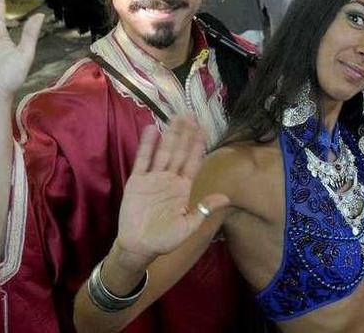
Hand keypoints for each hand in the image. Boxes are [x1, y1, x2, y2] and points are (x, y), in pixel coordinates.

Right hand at [114, 117, 230, 269]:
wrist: (139, 247)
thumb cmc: (165, 239)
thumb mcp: (189, 226)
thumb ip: (204, 209)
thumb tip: (226, 198)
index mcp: (183, 188)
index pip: (192, 162)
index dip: (198, 146)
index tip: (203, 129)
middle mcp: (169, 179)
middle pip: (179, 152)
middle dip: (185, 135)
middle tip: (190, 116)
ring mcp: (153, 179)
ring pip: (163, 152)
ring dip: (169, 136)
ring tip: (175, 118)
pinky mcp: (137, 182)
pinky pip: (142, 161)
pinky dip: (147, 146)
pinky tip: (151, 130)